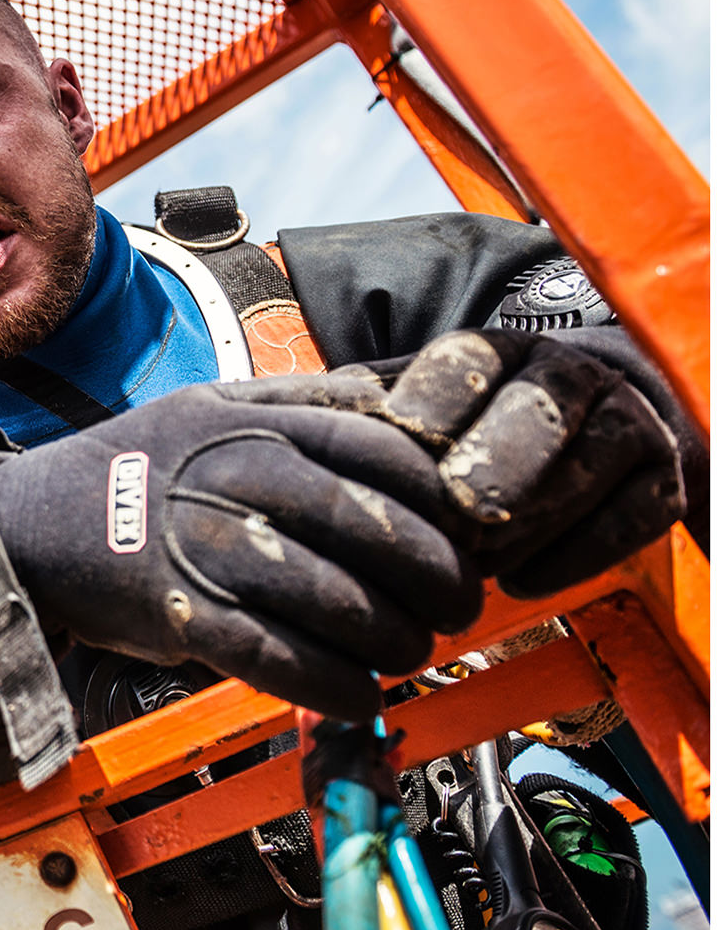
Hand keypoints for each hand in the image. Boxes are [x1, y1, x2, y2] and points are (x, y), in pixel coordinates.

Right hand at [0, 382, 480, 720]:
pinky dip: (338, 688)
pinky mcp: (188, 618)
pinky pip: (287, 661)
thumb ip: (301, 400)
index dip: (446, 502)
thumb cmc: (131, 468)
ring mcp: (212, 551)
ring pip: (344, 604)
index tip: (470, 534)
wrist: (25, 526)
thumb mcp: (210, 405)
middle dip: (440, 582)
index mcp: (256, 425)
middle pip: (383, 533)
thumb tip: (396, 397)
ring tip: (408, 652)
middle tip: (456, 607)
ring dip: (396, 642)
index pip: (389, 455)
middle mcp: (240, 480)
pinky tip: (361, 696)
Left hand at [329, 329, 684, 596]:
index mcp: (490, 351)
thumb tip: (268, 420)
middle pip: (536, 413)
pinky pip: (628, 520)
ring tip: (470, 559)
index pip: (463, 367)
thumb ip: (352, 413)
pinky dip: (570, 557)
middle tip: (459, 512)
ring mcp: (622, 423)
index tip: (403, 446)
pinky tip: (518, 579)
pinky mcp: (660, 480)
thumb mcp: (405, 405)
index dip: (430, 410)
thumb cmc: (466, 427)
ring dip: (523, 523)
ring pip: (581, 470)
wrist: (577, 425)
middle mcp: (564, 375)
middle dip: (492, 466)